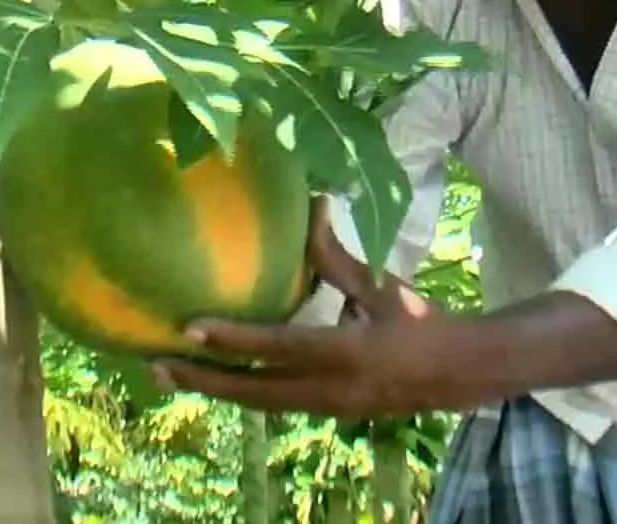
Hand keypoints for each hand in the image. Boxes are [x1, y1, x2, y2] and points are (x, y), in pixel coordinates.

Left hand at [149, 197, 498, 417]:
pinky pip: (275, 404)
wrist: (460, 374)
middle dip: (203, 380)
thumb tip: (312, 203)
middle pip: (254, 392)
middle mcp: (330, 390)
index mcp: (346, 354)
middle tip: (157, 364)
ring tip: (171, 374)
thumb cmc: (420, 322)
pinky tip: (216, 377)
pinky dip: (242, 392)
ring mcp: (327, 408)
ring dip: (216, 390)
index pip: (277, 349)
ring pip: (259, 403)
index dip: (232, 339)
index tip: (189, 329)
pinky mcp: (327, 413)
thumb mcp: (379, 287)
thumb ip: (337, 256)